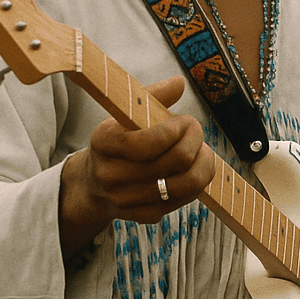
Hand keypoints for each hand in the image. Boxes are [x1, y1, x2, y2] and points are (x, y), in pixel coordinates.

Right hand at [58, 76, 215, 257]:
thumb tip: (180, 83)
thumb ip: (153, 97)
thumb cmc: (121, 140)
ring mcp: (127, 200)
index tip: (183, 121)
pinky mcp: (145, 215)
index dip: (176, 129)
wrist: (96, 183)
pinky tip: (193, 169)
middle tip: (196, 131)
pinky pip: (185, 198)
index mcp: (103, 142)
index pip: (148, 141)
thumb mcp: (127, 114)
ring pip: (186, 183)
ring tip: (202, 150)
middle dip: (195, 140)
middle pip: (175, 160)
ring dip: (204, 163)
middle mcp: (110, 175)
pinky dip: (198, 181)